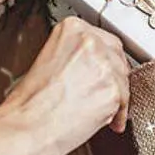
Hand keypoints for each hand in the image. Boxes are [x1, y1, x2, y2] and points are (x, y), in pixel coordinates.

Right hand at [0, 17, 130, 154]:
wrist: (29, 126)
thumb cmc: (30, 102)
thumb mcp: (48, 60)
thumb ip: (74, 55)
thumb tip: (92, 65)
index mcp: (72, 29)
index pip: (103, 39)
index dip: (105, 59)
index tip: (102, 70)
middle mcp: (90, 42)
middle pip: (117, 57)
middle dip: (114, 76)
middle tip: (105, 91)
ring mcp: (104, 66)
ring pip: (123, 79)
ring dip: (117, 96)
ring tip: (102, 110)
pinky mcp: (114, 90)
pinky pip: (125, 102)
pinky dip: (118, 114)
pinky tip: (107, 120)